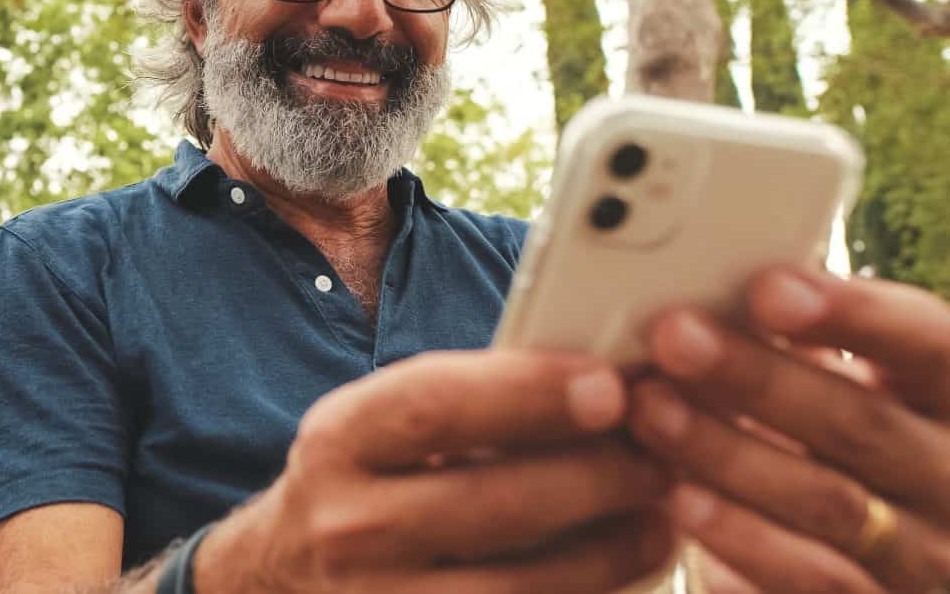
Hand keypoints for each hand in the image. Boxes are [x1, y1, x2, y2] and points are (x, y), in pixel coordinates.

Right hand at [194, 350, 676, 593]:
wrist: (285, 579)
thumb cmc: (358, 485)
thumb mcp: (380, 426)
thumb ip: (468, 402)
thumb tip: (597, 377)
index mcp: (339, 441)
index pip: (436, 407)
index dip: (530, 393)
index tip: (611, 384)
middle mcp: (349, 526)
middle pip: (496, 501)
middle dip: (600, 473)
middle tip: (666, 450)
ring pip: (526, 583)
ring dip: (614, 544)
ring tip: (662, 508)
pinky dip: (589, 593)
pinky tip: (624, 564)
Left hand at [629, 266, 949, 592]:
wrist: (900, 554)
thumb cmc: (856, 443)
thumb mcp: (861, 387)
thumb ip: (811, 344)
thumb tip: (711, 291)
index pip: (930, 348)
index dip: (855, 316)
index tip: (768, 288)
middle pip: (862, 424)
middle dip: (759, 377)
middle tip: (674, 336)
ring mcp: (924, 555)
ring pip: (828, 503)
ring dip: (729, 454)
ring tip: (651, 411)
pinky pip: (811, 582)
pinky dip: (743, 540)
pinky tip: (679, 502)